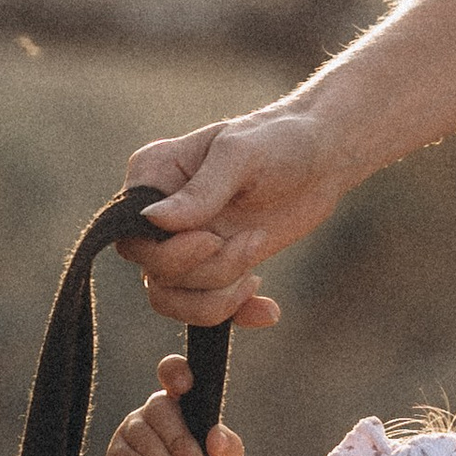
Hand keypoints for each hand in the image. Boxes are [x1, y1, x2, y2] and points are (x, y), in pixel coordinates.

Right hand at [104, 356, 242, 455]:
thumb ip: (228, 447)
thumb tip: (216, 438)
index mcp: (182, 402)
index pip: (173, 372)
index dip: (175, 372)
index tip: (184, 386)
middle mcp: (154, 410)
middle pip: (159, 408)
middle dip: (178, 438)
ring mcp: (132, 430)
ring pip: (142, 434)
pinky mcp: (117, 454)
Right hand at [118, 104, 363, 327]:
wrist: (323, 157)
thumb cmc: (279, 140)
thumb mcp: (241, 155)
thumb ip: (201, 190)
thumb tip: (154, 221)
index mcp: (153, 177)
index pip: (132, 236)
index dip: (168, 252)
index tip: (213, 238)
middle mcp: (160, 215)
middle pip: (155, 272)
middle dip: (208, 270)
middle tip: (253, 239)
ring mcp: (185, 244)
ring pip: (175, 298)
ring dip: (223, 293)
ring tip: (260, 251)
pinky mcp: (215, 266)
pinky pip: (206, 310)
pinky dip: (237, 314)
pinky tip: (268, 309)